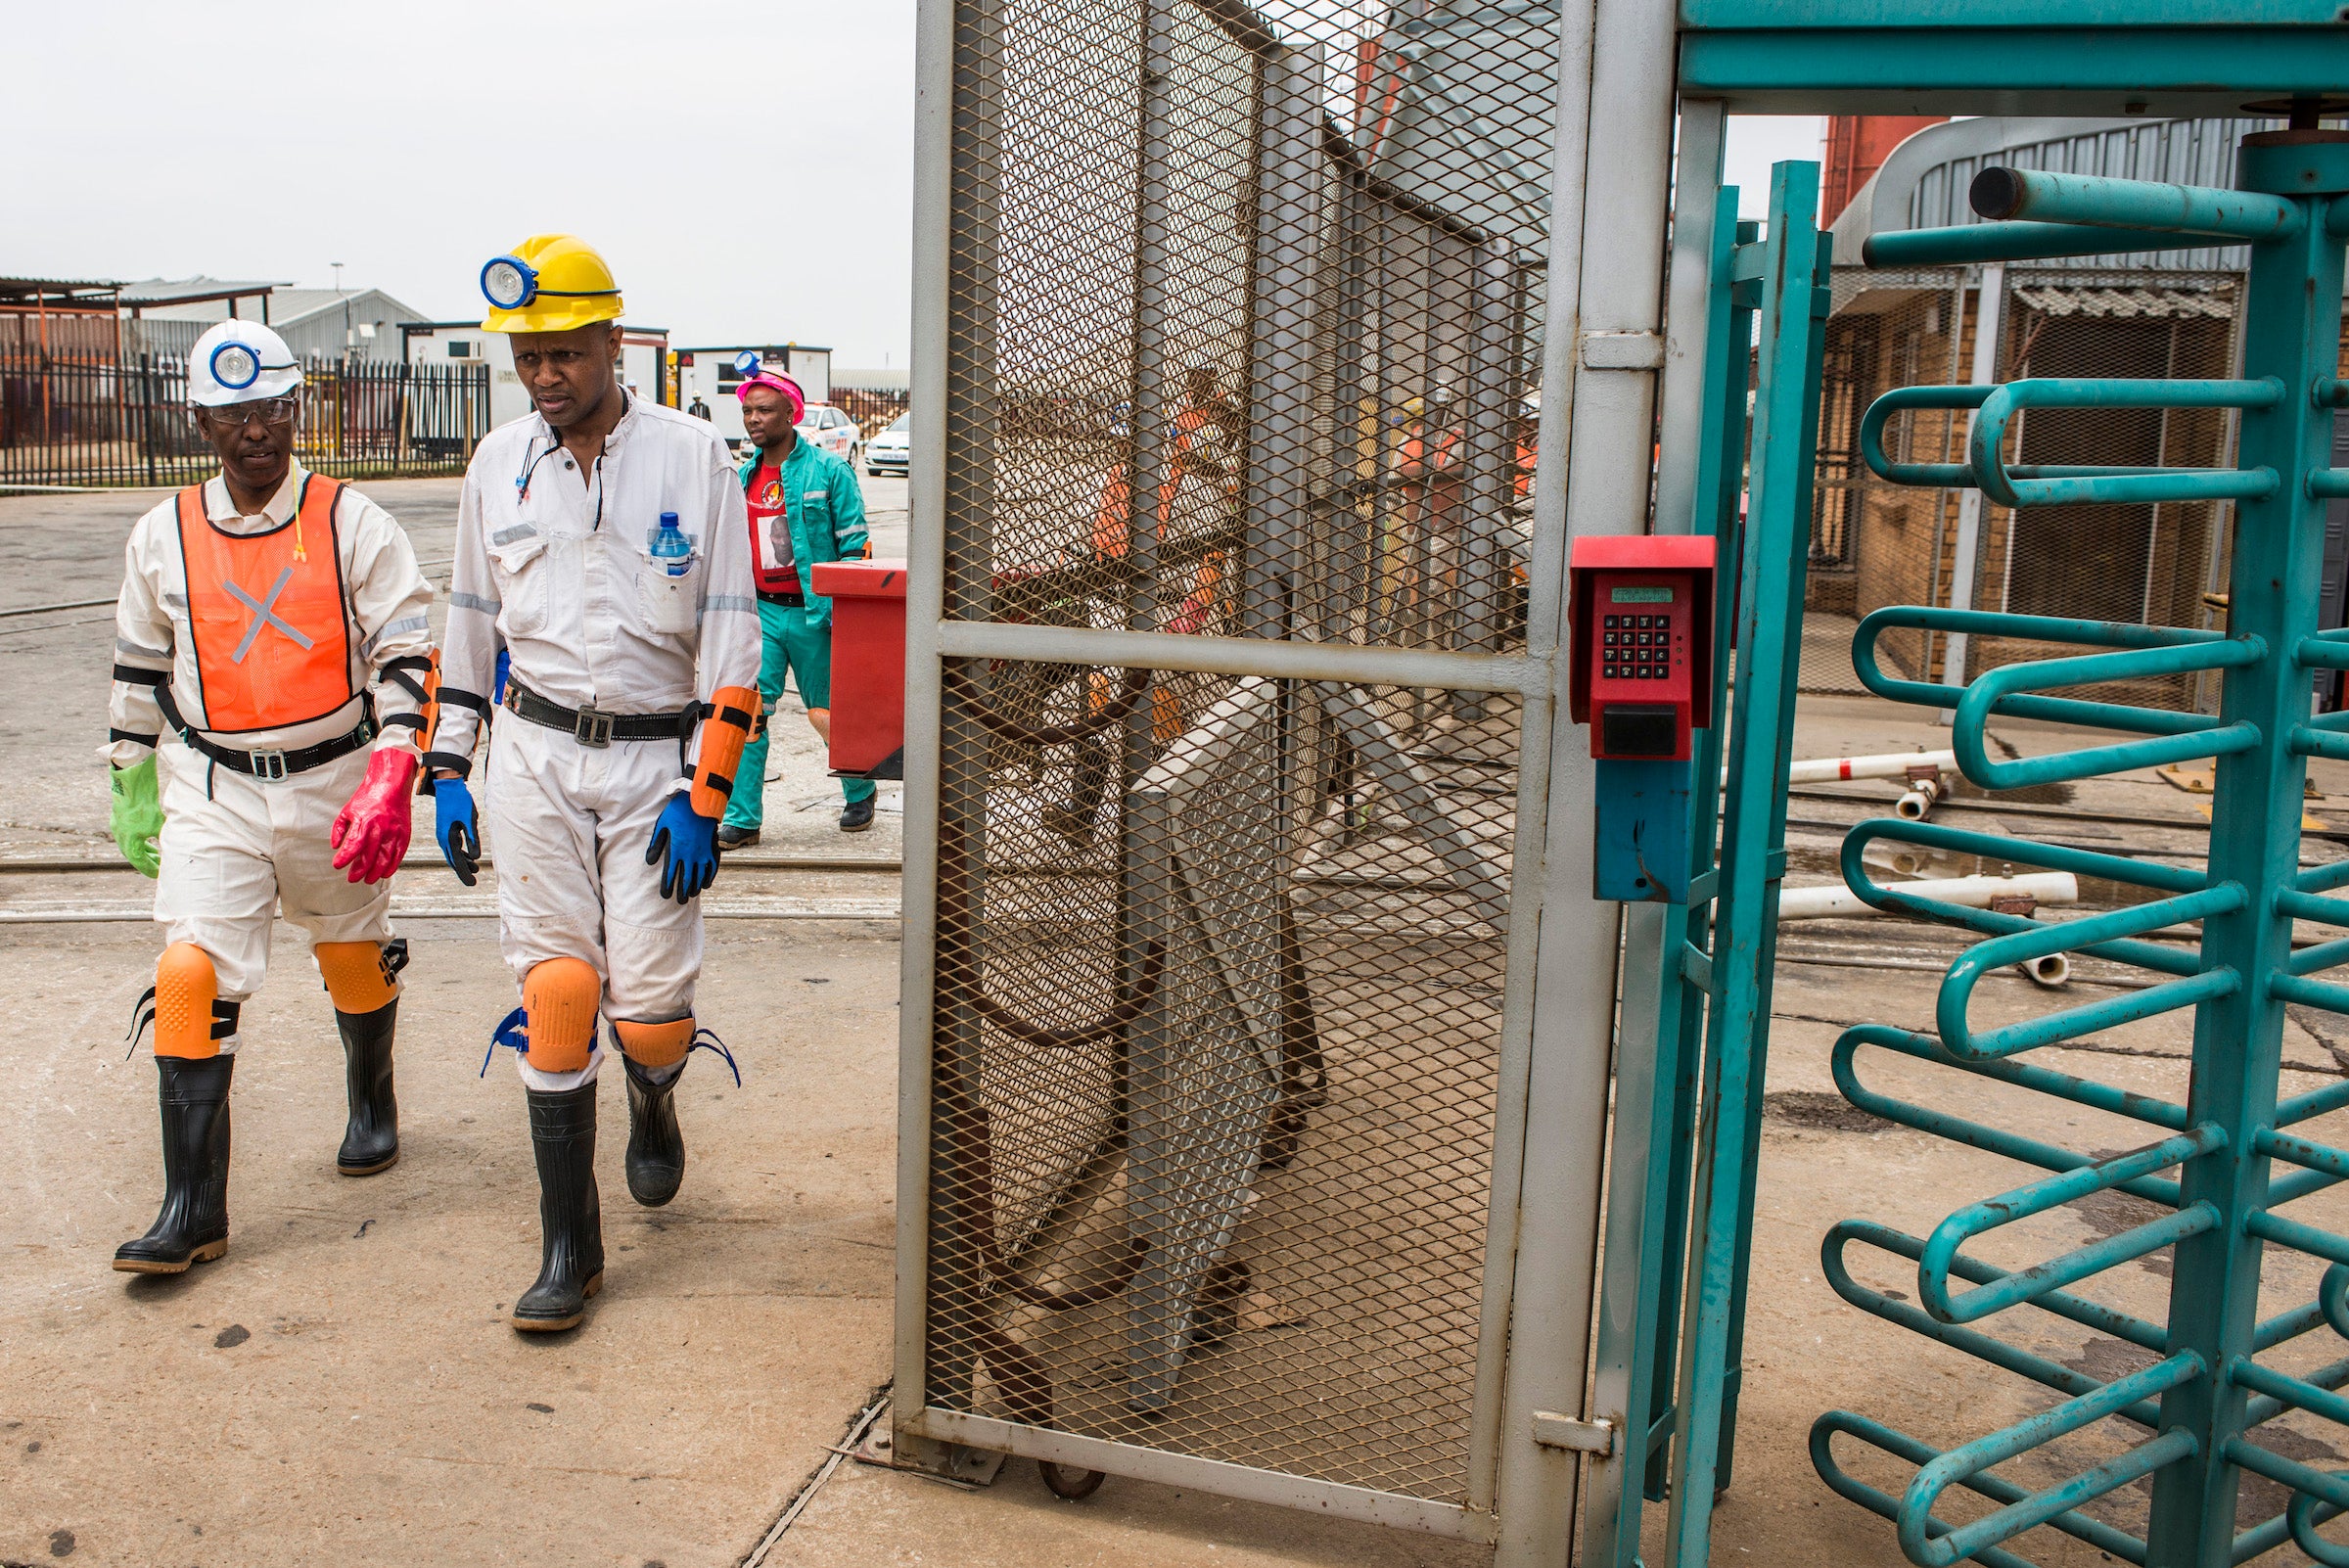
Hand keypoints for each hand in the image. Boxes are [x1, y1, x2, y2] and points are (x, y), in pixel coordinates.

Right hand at [109, 757, 163, 877]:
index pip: (139, 863)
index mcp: (129, 842)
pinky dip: (139, 841)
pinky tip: (149, 841)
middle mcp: (120, 837)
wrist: (130, 784)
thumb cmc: (144, 805)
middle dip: (148, 863)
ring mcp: (118, 828)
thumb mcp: (159, 824)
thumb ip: (165, 837)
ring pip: (131, 846)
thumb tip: (179, 847)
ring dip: (144, 852)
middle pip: (134, 856)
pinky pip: (129, 836)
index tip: (159, 875)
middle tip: (160, 869)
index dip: (150, 870)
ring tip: (156, 856)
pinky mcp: (119, 819)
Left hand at [330, 749, 418, 884]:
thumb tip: (336, 846)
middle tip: (352, 878)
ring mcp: (394, 833)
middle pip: (368, 857)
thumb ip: (339, 829)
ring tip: (367, 880)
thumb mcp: (347, 810)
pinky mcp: (404, 834)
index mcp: (364, 822)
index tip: (338, 865)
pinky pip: (399, 855)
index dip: (344, 859)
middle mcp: (380, 829)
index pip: (352, 847)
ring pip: (384, 860)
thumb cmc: (369, 796)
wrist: (391, 785)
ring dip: (375, 873)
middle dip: (358, 871)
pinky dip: (392, 867)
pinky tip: (385, 873)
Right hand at [433, 777, 480, 886]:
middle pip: (454, 860)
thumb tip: (475, 857)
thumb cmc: (460, 801)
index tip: (472, 883)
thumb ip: (473, 838)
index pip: (457, 861)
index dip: (465, 873)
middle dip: (463, 871)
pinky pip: (453, 846)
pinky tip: (469, 856)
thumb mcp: (470, 820)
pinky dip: (461, 853)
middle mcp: (443, 838)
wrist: (448, 786)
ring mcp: (443, 834)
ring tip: (475, 869)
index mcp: (448, 837)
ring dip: (464, 862)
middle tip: (473, 882)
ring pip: (453, 853)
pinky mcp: (446, 829)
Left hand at [645, 791, 718, 904]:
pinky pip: (711, 867)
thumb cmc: (677, 812)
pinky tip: (705, 884)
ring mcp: (703, 852)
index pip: (670, 874)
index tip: (665, 896)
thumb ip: (656, 844)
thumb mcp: (662, 825)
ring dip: (695, 887)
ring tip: (691, 895)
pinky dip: (709, 877)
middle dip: (682, 892)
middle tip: (680, 902)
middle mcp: (690, 854)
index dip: (667, 886)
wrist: (699, 801)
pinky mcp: (711, 848)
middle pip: (685, 878)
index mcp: (676, 849)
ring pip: (699, 875)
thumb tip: (649, 861)